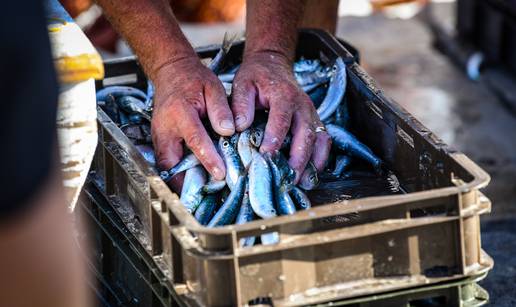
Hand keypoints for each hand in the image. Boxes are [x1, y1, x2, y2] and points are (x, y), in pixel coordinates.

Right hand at [151, 56, 233, 188]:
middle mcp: (165, 127)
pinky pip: (166, 161)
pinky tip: (191, 181)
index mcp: (181, 112)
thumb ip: (221, 110)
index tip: (220, 173)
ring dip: (179, 180)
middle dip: (185, 181)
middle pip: (171, 161)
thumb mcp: (213, 88)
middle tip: (203, 195)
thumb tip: (228, 131)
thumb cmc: (194, 79)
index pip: (195, 140)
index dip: (208, 158)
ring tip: (198, 193)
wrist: (171, 71)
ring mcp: (159, 135)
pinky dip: (176, 173)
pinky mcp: (159, 139)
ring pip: (165, 165)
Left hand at [231, 51, 330, 181]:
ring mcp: (312, 114)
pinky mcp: (315, 121)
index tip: (266, 156)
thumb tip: (239, 126)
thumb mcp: (242, 84)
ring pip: (319, 140)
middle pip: (306, 134)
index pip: (281, 120)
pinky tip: (311, 174)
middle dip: (299, 159)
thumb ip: (240, 104)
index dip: (275, 139)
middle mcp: (302, 106)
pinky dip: (321, 158)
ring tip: (302, 182)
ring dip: (312, 162)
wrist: (273, 64)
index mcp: (284, 96)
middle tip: (288, 178)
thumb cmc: (256, 77)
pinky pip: (324, 141)